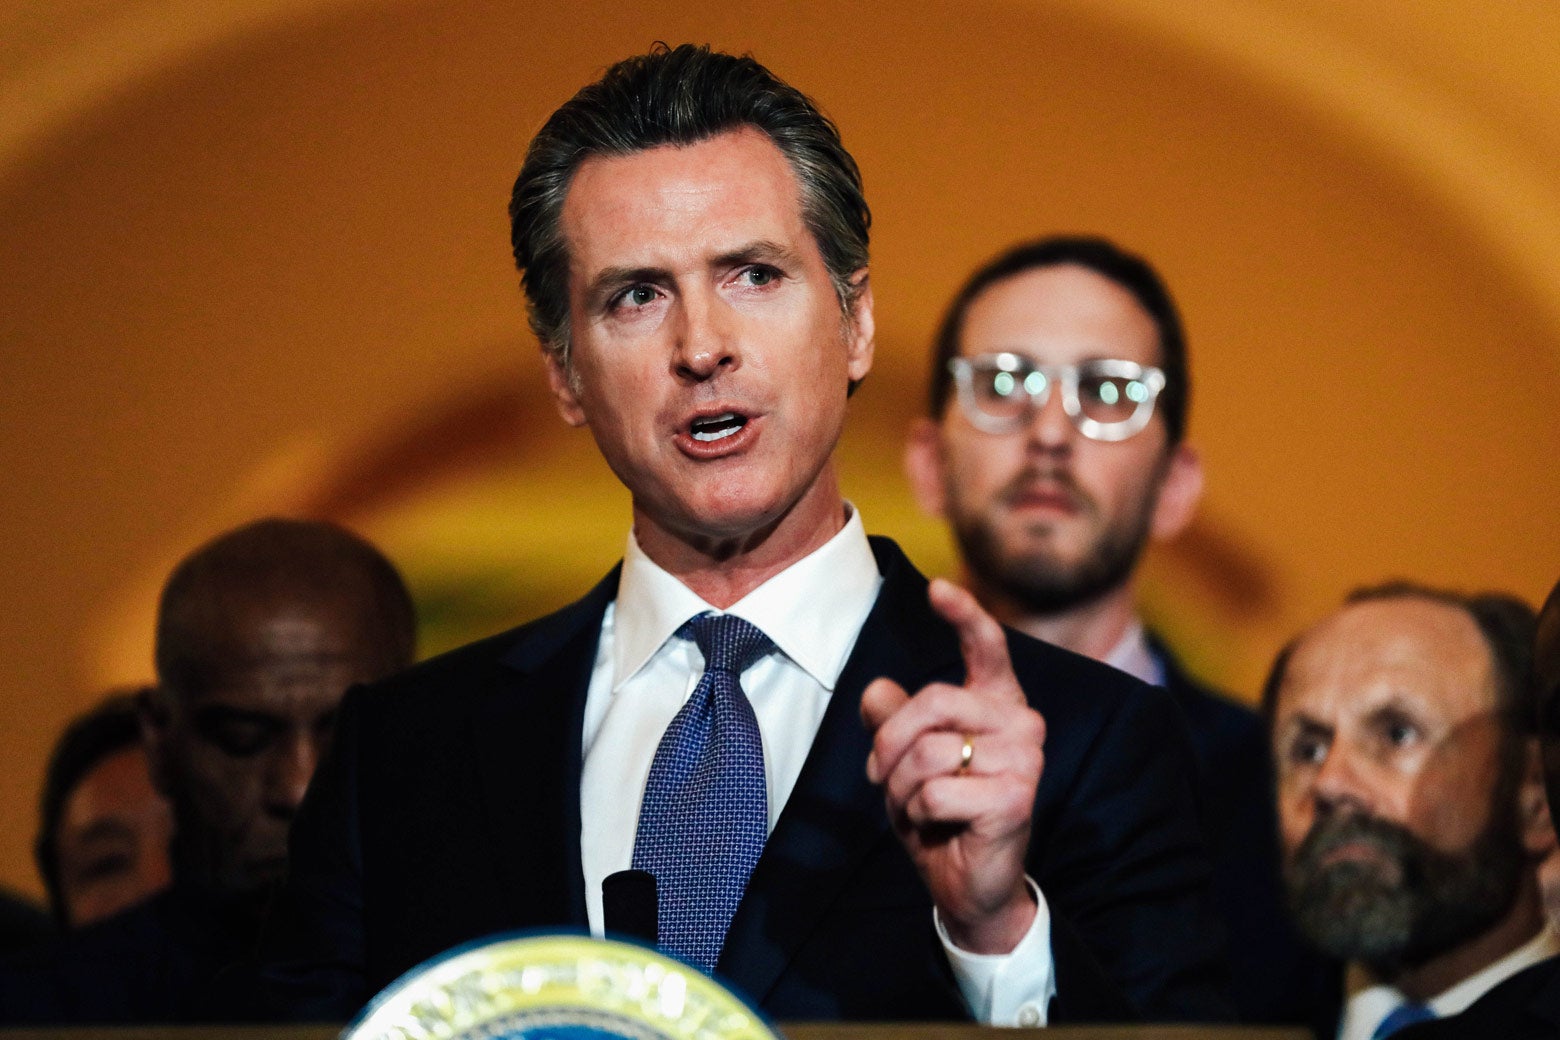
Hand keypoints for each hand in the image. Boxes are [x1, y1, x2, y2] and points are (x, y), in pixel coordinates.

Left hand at [861, 578, 1045, 953]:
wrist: (967, 884)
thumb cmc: (940, 813)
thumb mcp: (905, 761)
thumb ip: (893, 721)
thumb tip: (876, 690)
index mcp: (997, 703)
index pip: (987, 648)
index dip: (965, 616)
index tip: (938, 589)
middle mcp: (1022, 722)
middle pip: (933, 701)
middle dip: (890, 743)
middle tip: (884, 779)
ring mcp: (1026, 758)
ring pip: (929, 751)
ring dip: (902, 787)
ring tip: (918, 809)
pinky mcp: (1017, 797)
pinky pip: (935, 791)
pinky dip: (918, 814)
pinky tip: (939, 827)